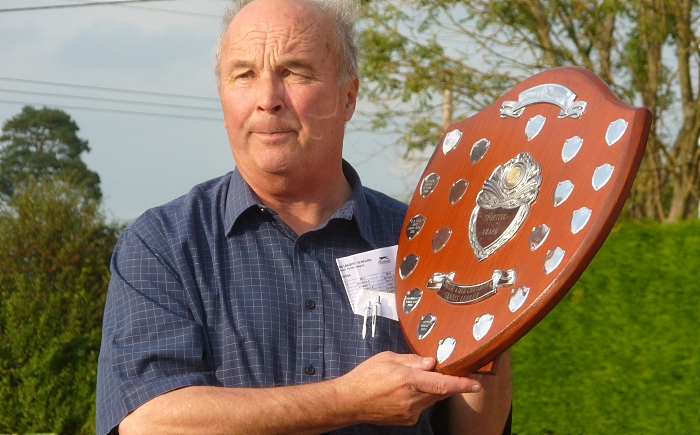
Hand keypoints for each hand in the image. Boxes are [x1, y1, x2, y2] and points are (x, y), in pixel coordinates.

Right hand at [335, 351, 482, 425]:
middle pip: (440, 392)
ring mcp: (410, 412)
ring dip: (431, 389)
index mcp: (408, 380)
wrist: (349, 402)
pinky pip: (421, 407)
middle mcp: (412, 399)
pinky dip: (420, 398)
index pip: (442, 383)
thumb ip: (412, 360)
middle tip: (447, 371)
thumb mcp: (388, 358)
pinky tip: (403, 392)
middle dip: (446, 382)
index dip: (461, 384)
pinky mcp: (406, 420)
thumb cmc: (366, 376)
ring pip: (431, 400)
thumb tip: (431, 363)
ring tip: (412, 381)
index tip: (476, 384)